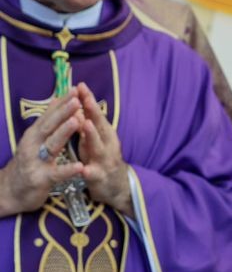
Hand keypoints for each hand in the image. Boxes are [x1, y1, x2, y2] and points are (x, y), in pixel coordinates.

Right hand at [0, 92, 83, 216]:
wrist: (11, 191)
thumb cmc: (29, 163)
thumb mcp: (35, 142)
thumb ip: (47, 125)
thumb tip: (57, 101)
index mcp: (34, 135)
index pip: (49, 116)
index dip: (61, 103)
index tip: (74, 90)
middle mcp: (33, 145)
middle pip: (49, 126)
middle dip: (64, 113)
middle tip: (77, 100)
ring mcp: (36, 162)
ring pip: (52, 145)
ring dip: (64, 133)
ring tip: (78, 121)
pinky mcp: (41, 179)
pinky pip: (57, 174)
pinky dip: (68, 169)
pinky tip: (80, 166)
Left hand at [75, 83, 131, 215]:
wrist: (116, 187)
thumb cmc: (101, 159)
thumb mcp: (94, 140)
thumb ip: (86, 124)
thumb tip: (76, 104)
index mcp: (105, 134)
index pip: (96, 114)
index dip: (89, 100)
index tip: (81, 85)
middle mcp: (108, 144)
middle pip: (100, 125)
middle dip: (93, 111)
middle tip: (85, 98)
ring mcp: (105, 160)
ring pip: (98, 146)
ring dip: (92, 135)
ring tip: (85, 124)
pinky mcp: (101, 178)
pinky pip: (94, 174)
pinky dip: (89, 171)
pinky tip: (83, 169)